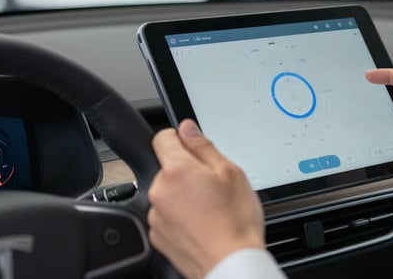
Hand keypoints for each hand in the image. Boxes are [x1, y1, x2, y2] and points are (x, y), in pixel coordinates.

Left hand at [148, 120, 264, 278]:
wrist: (231, 264)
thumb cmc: (235, 221)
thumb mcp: (230, 172)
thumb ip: (204, 146)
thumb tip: (187, 129)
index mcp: (176, 171)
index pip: (163, 138)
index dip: (181, 139)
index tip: (193, 147)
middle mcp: (159, 192)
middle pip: (168, 168)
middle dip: (188, 171)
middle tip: (214, 186)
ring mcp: (157, 217)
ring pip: (169, 193)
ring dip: (184, 195)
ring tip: (211, 208)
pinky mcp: (158, 237)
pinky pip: (168, 216)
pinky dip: (182, 216)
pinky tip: (203, 223)